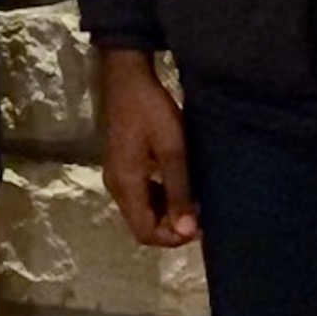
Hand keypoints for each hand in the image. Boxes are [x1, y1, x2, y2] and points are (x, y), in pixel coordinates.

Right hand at [98, 48, 198, 246]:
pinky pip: (139, 196)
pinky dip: (159, 199)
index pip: (146, 232)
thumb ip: (178, 191)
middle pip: (142, 225)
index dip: (173, 237)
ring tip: (193, 199)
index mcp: (126, 185)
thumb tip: (186, 231)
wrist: (128, 78)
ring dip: (166, 213)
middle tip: (200, 212)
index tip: (199, 224)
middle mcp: (116, 187)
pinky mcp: (121, 166)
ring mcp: (116, 176)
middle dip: (171, 226)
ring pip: (141, 211)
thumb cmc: (152, 111)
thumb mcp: (172, 150)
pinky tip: (177, 184)